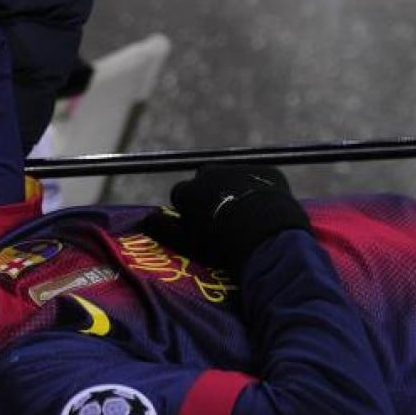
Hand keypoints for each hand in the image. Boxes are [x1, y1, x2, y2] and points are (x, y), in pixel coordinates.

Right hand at [170, 164, 309, 272]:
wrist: (265, 237)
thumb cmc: (220, 245)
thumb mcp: (188, 243)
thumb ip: (164, 229)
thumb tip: (146, 219)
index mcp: (188, 190)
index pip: (182, 195)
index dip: (190, 210)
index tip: (200, 226)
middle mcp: (211, 173)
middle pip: (207, 181)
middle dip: (211, 195)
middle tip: (224, 219)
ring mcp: (240, 169)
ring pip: (234, 178)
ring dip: (236, 191)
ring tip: (248, 216)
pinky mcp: (267, 172)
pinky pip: (261, 180)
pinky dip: (262, 191)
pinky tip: (269, 212)